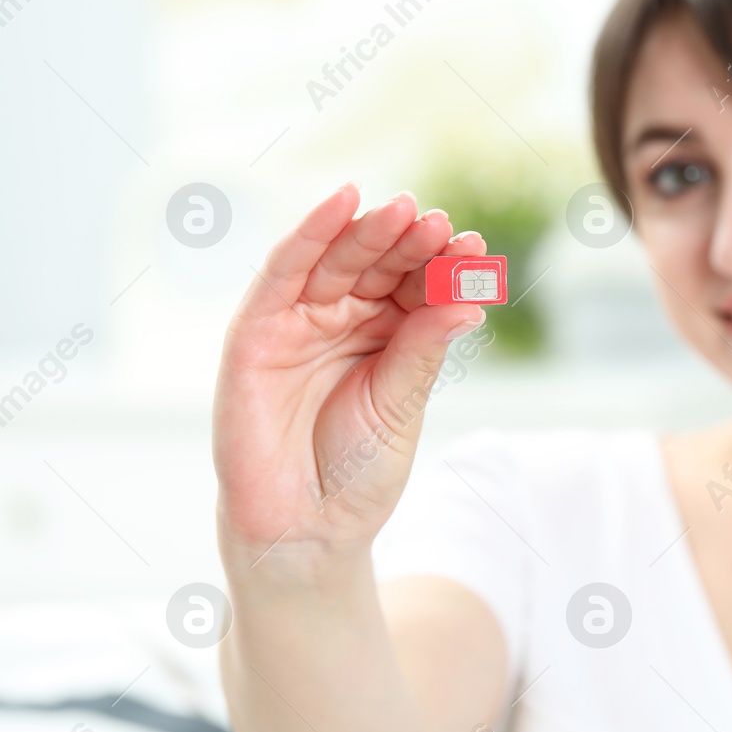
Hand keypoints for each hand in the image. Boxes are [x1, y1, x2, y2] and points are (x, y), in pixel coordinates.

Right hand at [213, 183, 488, 570]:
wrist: (306, 528)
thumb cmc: (357, 472)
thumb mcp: (401, 405)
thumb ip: (423, 350)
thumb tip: (468, 302)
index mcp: (387, 337)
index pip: (417, 287)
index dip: (444, 265)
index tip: (476, 248)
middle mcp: (343, 321)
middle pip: (380, 265)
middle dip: (410, 241)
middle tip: (440, 224)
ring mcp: (299, 322)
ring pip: (337, 260)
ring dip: (370, 231)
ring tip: (407, 211)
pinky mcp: (256, 330)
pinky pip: (284, 271)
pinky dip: (311, 233)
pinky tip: (342, 202)